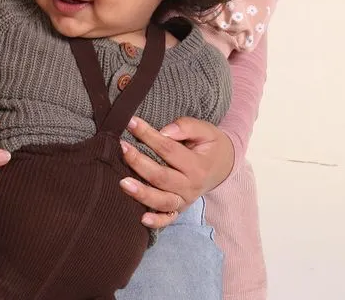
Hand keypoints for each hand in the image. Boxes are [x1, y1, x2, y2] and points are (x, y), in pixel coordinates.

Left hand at [119, 116, 233, 229]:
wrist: (223, 166)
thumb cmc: (210, 145)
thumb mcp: (206, 130)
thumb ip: (186, 127)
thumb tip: (164, 131)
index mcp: (197, 166)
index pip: (168, 149)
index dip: (148, 135)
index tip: (131, 123)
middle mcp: (191, 187)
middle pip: (161, 176)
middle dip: (139, 162)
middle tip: (122, 147)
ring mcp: (185, 201)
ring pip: (161, 200)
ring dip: (141, 193)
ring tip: (122, 183)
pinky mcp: (179, 209)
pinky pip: (167, 219)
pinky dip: (156, 221)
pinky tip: (142, 219)